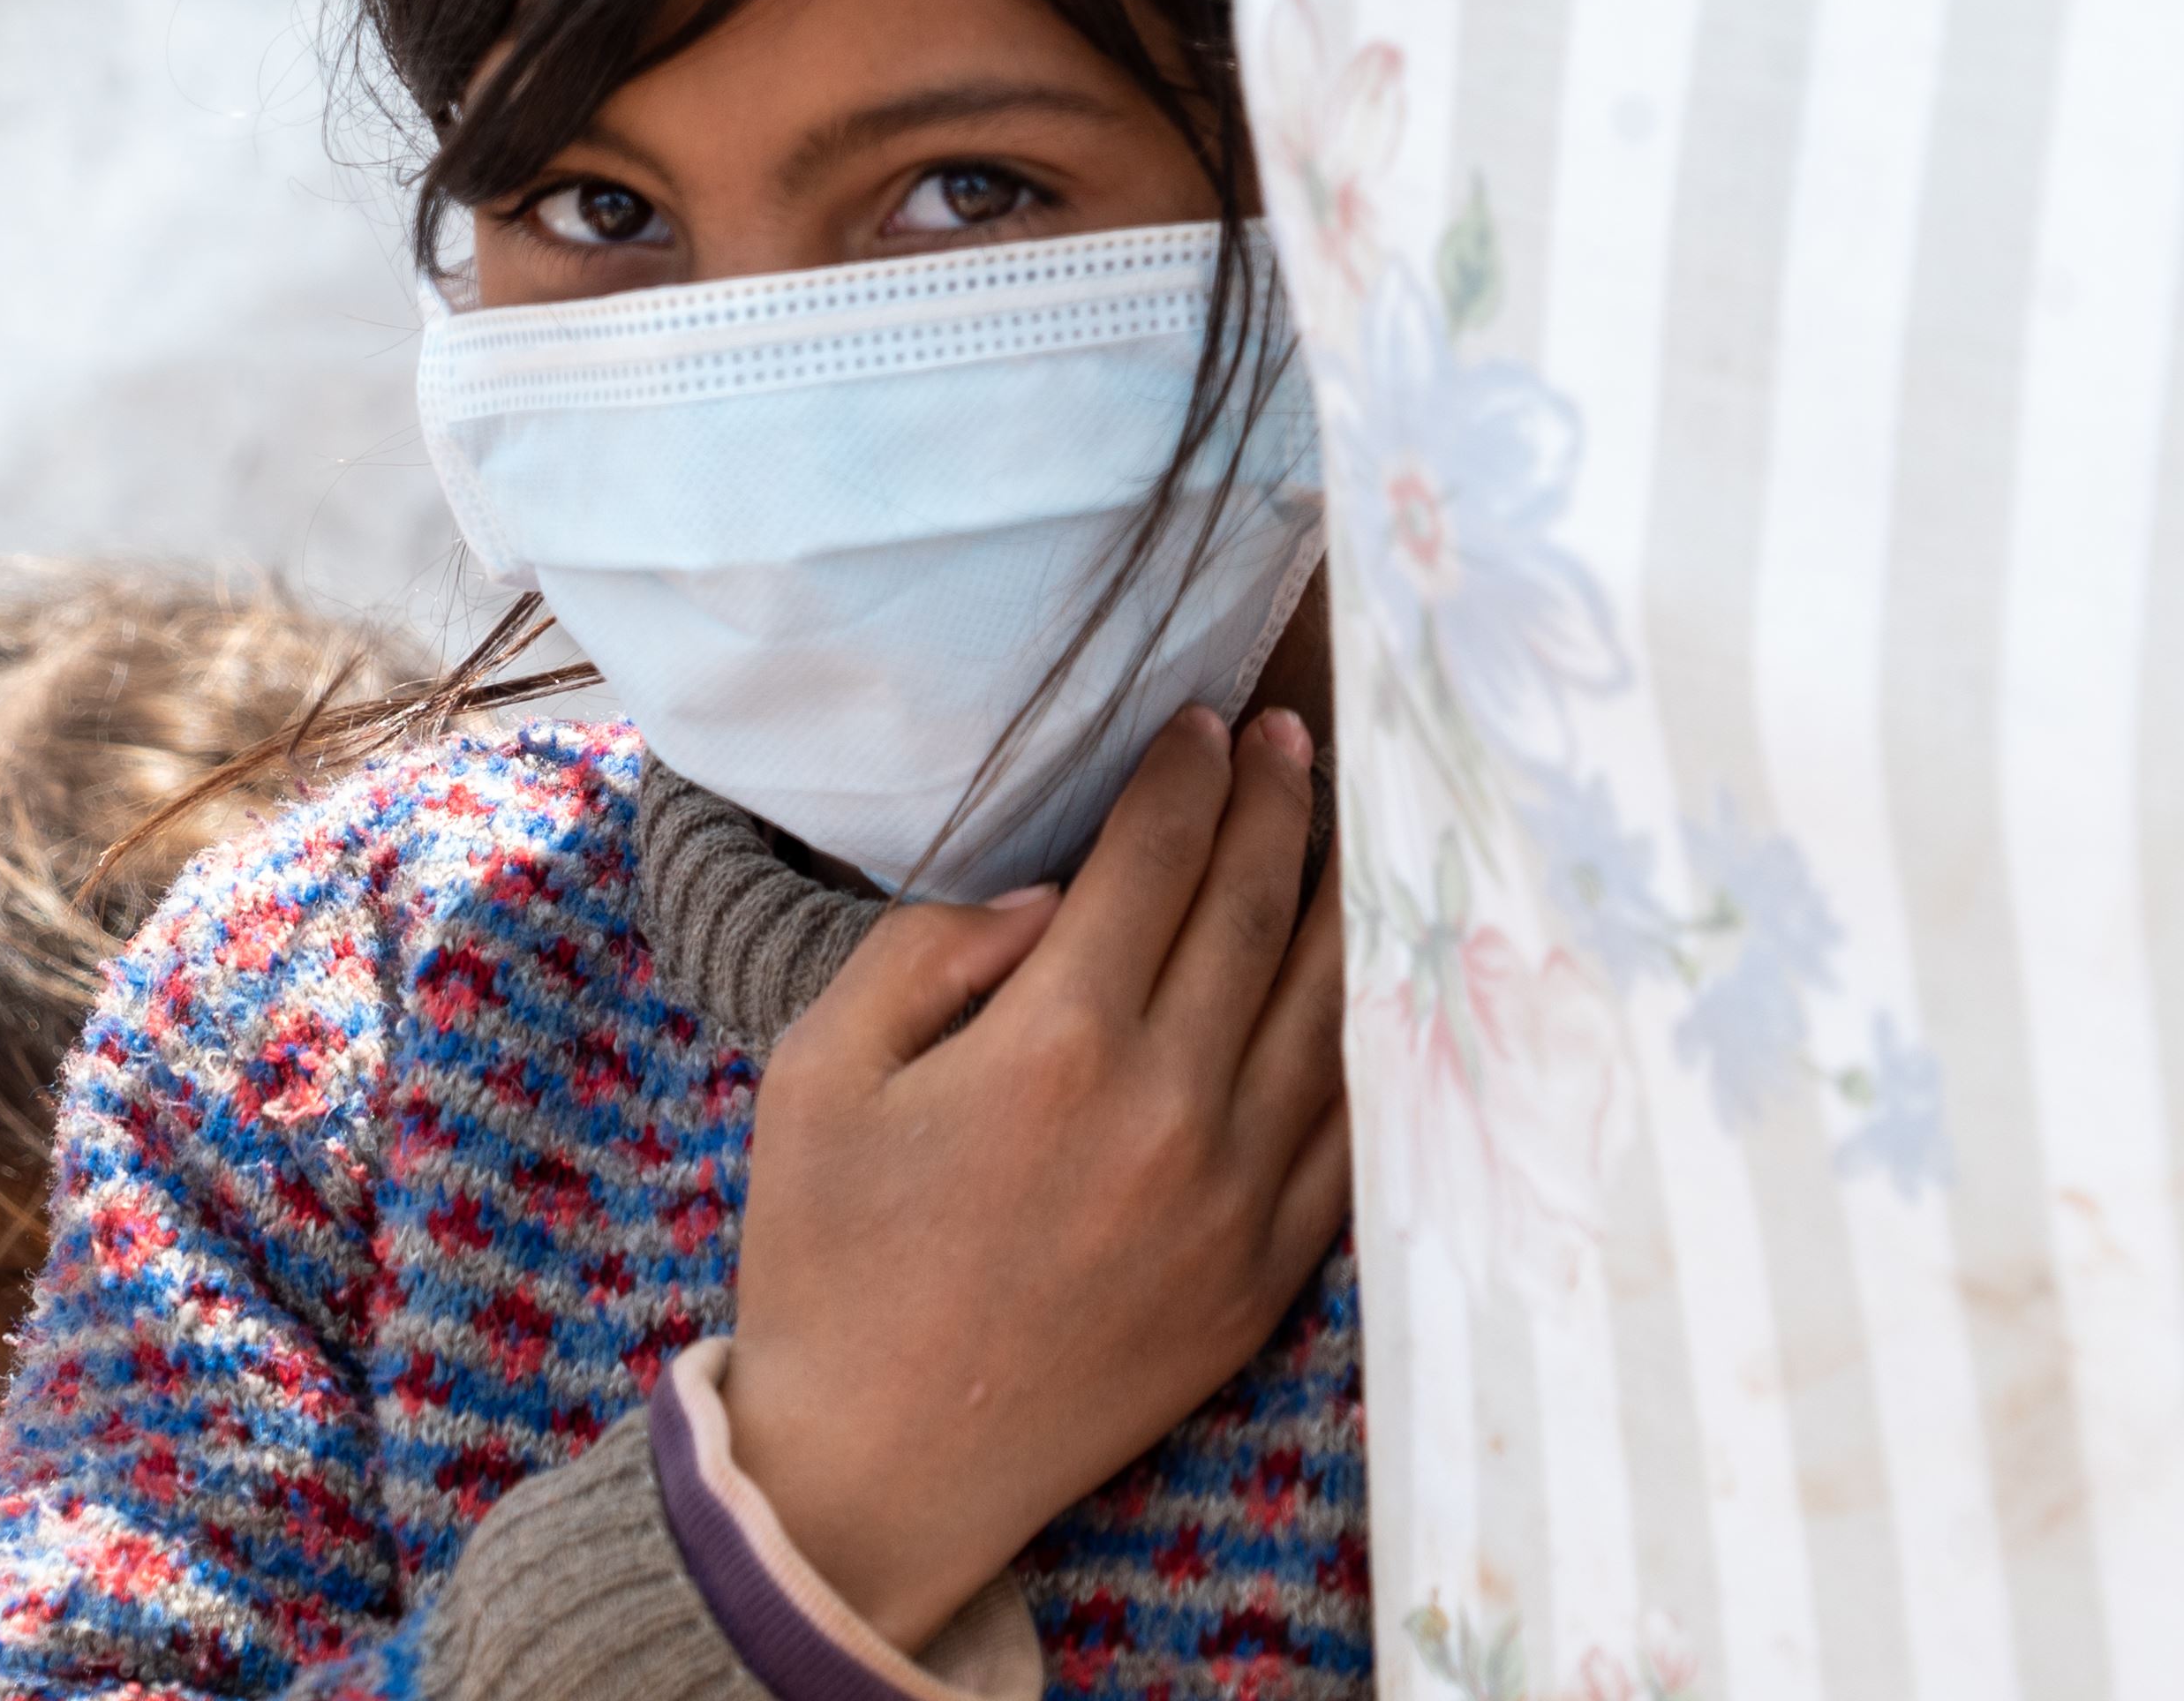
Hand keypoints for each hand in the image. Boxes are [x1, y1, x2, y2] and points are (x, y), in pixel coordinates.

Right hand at [717, 705, 1348, 1652]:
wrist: (879, 1464)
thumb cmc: (827, 1257)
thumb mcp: (817, 1074)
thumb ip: (925, 954)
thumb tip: (1049, 895)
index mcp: (1053, 1044)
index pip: (1155, 859)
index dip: (1184, 773)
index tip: (1199, 719)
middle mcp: (1169, 1108)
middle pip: (1257, 909)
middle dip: (1277, 801)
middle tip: (1286, 735)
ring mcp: (1236, 1196)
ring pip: (1326, 1006)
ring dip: (1339, 897)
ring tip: (1341, 824)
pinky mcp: (1266, 1271)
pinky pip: (1350, 1128)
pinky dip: (1366, 1037)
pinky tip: (1363, 982)